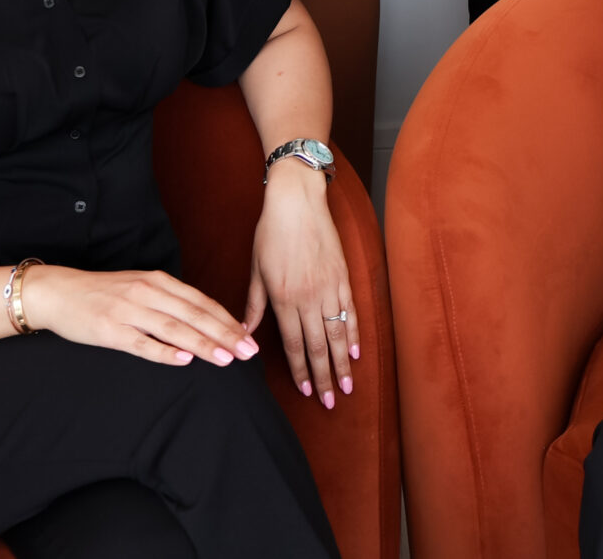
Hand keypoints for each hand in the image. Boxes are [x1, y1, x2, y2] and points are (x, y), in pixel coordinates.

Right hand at [19, 265, 259, 368]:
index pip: (202, 302)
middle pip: (194, 315)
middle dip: (225, 334)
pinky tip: (184, 360)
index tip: (250, 337)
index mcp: (158, 281)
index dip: (227, 320)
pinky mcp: (111, 331)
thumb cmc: (105, 293)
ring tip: (226, 358)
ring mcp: (129, 311)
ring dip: (203, 344)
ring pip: (174, 329)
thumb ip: (172, 302)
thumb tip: (207, 322)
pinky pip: (142, 343)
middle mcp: (147, 292)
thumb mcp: (142, 288)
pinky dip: (164, 352)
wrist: (59, 292)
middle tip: (249, 352)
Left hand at [244, 164, 357, 408]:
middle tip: (330, 401)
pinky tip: (357, 351)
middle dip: (325, 377)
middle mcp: (308, 298)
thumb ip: (254, 305)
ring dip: (343, 363)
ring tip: (348, 385)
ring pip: (338, 333)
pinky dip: (355, 333)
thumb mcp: (256, 269)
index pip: (294, 344)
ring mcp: (329, 288)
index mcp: (284, 298)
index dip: (300, 371)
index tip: (306, 392)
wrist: (297, 200)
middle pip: (318, 346)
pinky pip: (351, 311)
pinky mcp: (343, 276)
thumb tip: (244, 333)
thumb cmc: (271, 231)